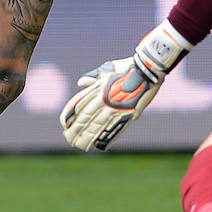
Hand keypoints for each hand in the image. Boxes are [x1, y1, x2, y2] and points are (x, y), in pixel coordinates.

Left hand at [60, 21, 192, 149]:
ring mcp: (116, 108)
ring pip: (97, 126)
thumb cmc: (129, 66)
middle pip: (86, 118)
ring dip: (87, 137)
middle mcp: (105, 99)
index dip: (70, 115)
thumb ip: (94, 77)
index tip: (63, 124)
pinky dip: (105, 137)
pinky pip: (114, 128)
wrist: (148, 68)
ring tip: (79, 145)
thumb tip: (80, 82)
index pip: (79, 104)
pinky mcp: (128, 114)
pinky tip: (97, 144)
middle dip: (75, 130)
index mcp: (98, 88)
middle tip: (68, 139)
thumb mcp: (109, 69)